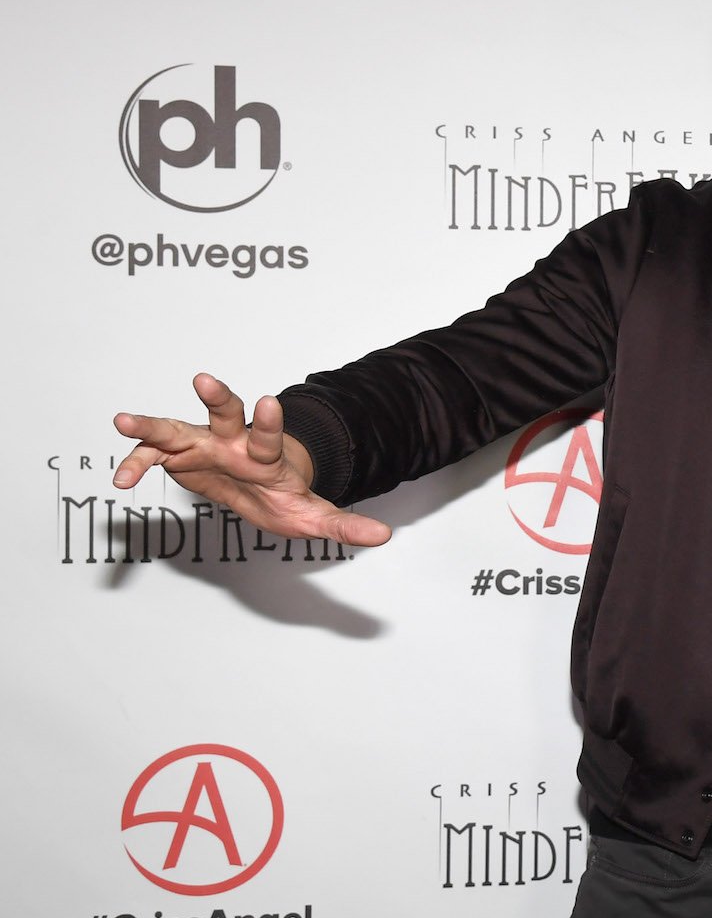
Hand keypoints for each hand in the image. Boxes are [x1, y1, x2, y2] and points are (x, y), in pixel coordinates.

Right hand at [112, 372, 391, 545]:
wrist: (261, 487)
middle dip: (217, 398)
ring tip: (123, 420)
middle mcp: (233, 442)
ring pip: (178, 427)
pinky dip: (136, 462)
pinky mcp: (178, 455)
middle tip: (204, 380)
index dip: (269, 421)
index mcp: (266, 455)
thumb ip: (344, 525)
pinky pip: (153, 455)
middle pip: (226, 414)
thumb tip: (384, 537)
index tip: (270, 402)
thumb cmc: (284, 495)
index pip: (269, 436)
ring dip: (153, 424)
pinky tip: (121, 479)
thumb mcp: (313, 516)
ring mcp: (203, 445)